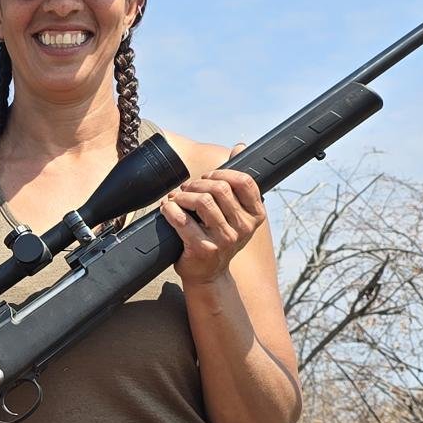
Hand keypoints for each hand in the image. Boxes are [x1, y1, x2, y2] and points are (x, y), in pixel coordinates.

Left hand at [161, 148, 265, 284]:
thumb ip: (237, 182)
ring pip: (201, 200)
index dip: (223, 173)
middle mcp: (243, 228)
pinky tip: (167, 208)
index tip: (209, 176)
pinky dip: (170, 209)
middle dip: (198, 182)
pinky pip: (182, 219)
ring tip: (176, 198)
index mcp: (255, 216)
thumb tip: (239, 147)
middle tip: (187, 188)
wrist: (208, 275)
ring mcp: (224, 240)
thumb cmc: (219, 238)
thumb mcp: (234, 213)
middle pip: (219, 188)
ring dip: (183, 195)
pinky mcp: (203, 249)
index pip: (245, 182)